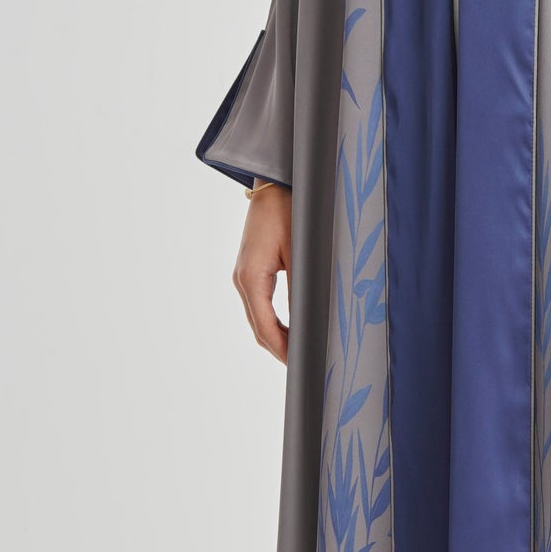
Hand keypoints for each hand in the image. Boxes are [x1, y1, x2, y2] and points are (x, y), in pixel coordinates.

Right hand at [233, 181, 291, 363]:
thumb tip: (309, 320)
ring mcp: (242, 276)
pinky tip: (290, 329)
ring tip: (300, 352)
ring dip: (275, 337)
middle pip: (258, 328)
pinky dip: (272, 323)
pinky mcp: (248, 271)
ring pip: (257, 319)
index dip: (282, 350)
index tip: (300, 365)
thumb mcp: (300, 253)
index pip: (265, 327)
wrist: (273, 186)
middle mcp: (241, 280)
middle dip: (279, 349)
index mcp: (251, 278)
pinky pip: (258, 306)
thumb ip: (301, 288)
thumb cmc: (289, 212)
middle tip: (304, 366)